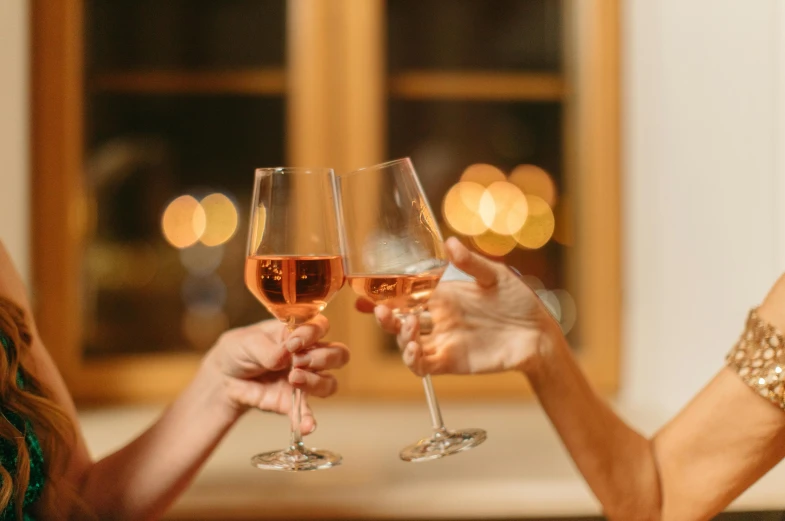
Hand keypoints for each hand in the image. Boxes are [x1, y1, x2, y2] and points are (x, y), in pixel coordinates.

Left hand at [203, 315, 348, 432]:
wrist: (223, 378)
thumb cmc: (239, 350)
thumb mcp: (247, 342)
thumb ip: (268, 349)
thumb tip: (284, 355)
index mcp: (298, 333)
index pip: (321, 327)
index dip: (312, 333)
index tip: (293, 343)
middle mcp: (308, 355)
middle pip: (338, 354)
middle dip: (323, 357)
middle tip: (298, 361)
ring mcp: (304, 380)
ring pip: (329, 382)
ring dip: (316, 381)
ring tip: (293, 379)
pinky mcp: (293, 403)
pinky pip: (307, 413)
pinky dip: (309, 420)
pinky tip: (307, 426)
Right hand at [357, 237, 557, 376]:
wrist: (538, 334)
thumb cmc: (519, 301)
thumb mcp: (495, 276)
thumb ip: (471, 263)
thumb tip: (450, 243)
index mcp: (444, 295)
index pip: (406, 293)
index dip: (385, 292)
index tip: (365, 290)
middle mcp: (439, 319)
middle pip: (400, 319)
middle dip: (383, 316)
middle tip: (378, 310)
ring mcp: (443, 341)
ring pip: (407, 343)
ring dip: (399, 336)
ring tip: (408, 326)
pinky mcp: (451, 362)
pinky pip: (423, 364)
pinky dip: (412, 359)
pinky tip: (413, 349)